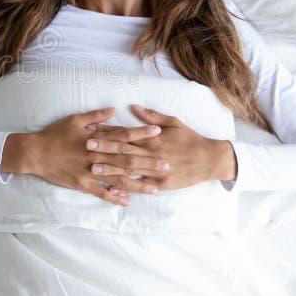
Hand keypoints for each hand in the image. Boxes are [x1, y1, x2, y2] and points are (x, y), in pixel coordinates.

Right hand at [19, 107, 167, 205]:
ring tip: (155, 188)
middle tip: (167, 164)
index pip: (123, 135)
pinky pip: (102, 193)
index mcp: (96, 138)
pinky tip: (128, 202)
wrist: (35, 153)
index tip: (158, 131)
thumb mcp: (74, 119)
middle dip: (148, 161)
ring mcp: (90, 171)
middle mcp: (96, 156)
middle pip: (127, 159)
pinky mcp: (82, 184)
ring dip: (137, 184)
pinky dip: (115, 197)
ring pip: (118, 179)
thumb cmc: (54, 134)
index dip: (141, 133)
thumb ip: (95, 116)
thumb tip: (113, 109)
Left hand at [85, 104, 236, 192]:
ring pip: (129, 169)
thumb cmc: (190, 138)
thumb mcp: (173, 122)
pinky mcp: (160, 184)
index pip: (125, 133)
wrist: (209, 159)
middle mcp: (151, 153)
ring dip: (110, 168)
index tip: (91, 128)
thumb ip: (152, 116)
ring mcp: (155, 170)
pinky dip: (126, 187)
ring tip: (93, 167)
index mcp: (152, 138)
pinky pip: (141, 186)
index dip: (107, 131)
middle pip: (123, 150)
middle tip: (86, 145)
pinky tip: (112, 188)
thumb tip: (134, 108)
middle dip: (104, 147)